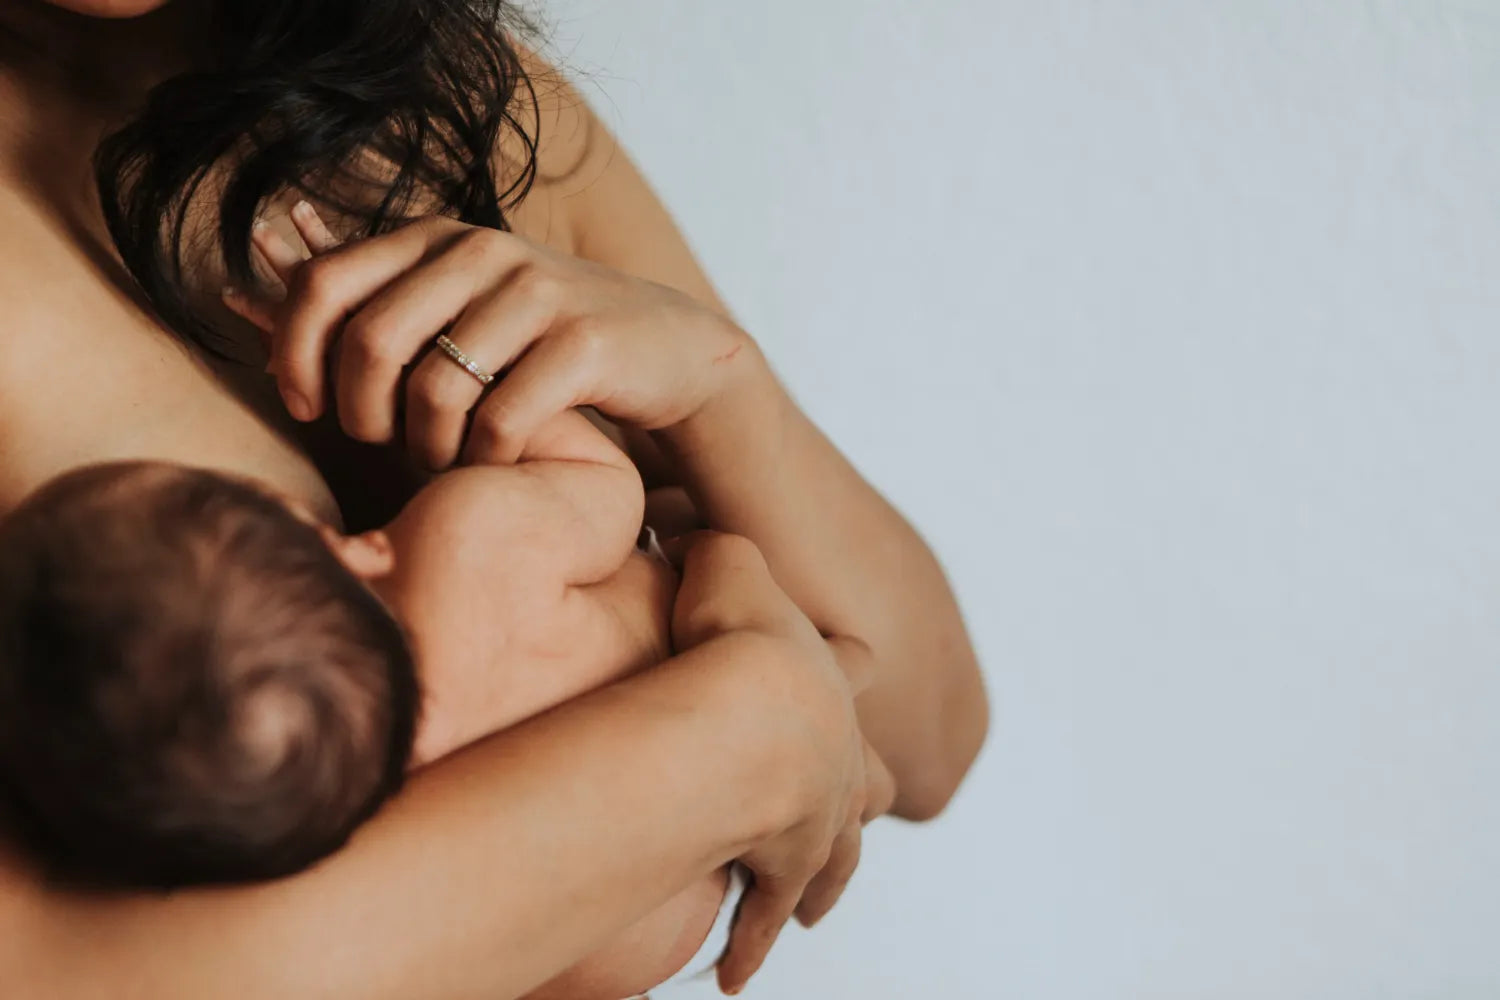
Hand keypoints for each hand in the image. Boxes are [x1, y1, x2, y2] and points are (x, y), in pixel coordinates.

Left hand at [224, 205, 756, 469]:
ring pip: (434, 388)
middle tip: (380, 447)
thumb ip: (377, 300)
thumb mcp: (460, 304)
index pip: (322, 285)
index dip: (295, 354)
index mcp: (436, 238)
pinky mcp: (584, 342)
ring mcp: (536, 293)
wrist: (667, 350)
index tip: (309, 408)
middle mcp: (480, 252)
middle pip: (369, 340)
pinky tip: (495, 464)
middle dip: (360, 413)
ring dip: (425, 449)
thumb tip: (250, 293)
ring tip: (441, 462)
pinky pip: (501, 419)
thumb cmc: (543, 342)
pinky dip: (486, 460)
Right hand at [668, 532, 895, 994]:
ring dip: (815, 885)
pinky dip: (753, 940)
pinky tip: (735, 971)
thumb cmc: (740, 630)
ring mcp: (824, 809)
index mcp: (831, 673)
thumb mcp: (725, 560)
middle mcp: (839, 748)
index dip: (846, 668)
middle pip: (864, 780)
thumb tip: (682, 525)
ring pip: (834, 857)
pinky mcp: (792, 861)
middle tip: (854, 814)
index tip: (854, 668)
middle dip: (855, 797)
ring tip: (802, 914)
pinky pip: (772, 910)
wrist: (759, 703)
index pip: (851, 668)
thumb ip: (711, 543)